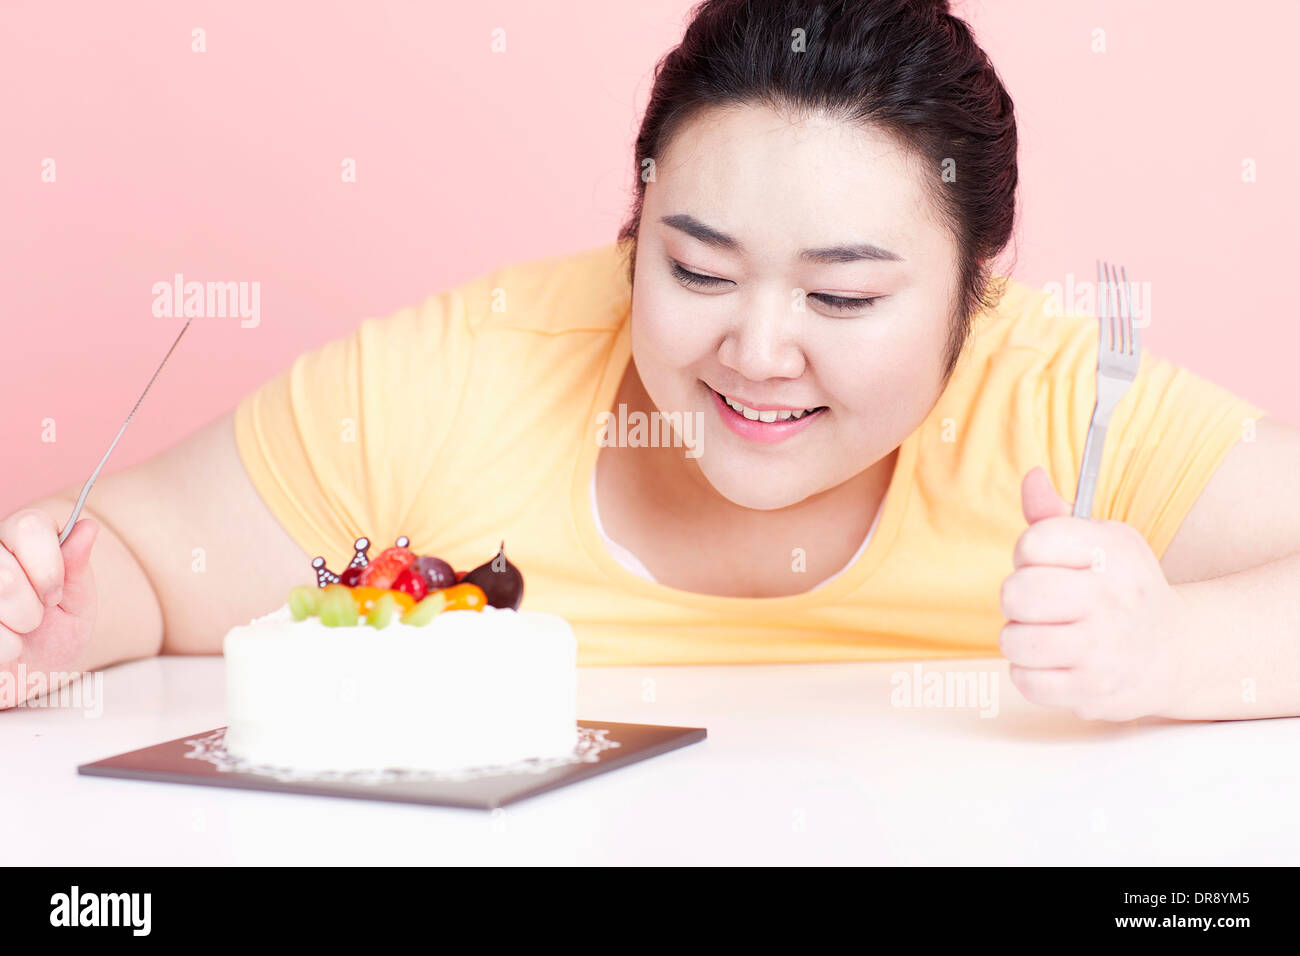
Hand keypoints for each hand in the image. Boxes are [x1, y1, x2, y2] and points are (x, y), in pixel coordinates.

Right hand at [0, 510, 98, 700]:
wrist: (28, 678)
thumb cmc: (53, 637)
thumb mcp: (76, 604)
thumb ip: (76, 568)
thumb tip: (88, 527)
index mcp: (19, 540)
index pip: (29, 525)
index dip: (49, 565)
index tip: (55, 595)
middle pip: (8, 572)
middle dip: (31, 607)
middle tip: (34, 619)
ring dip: (16, 627)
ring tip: (18, 632)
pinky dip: (4, 647)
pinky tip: (4, 647)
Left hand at [998, 467, 1189, 720]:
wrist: (1176, 653)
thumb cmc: (1124, 591)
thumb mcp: (1102, 543)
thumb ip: (1055, 515)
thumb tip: (1031, 476)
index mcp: (1112, 551)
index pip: (1033, 541)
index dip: (1026, 554)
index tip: (1046, 565)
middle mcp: (1111, 597)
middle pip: (1015, 593)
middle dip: (1016, 600)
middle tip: (1040, 605)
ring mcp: (1103, 647)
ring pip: (1014, 640)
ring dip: (1021, 640)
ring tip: (1048, 635)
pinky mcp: (1092, 690)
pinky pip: (1025, 680)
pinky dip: (1031, 675)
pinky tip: (1056, 664)